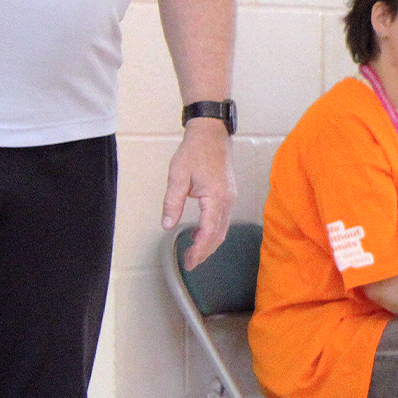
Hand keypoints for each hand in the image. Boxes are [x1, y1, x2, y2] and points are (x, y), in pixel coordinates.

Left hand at [163, 119, 235, 269]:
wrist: (212, 134)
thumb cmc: (194, 152)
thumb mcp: (177, 177)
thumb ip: (172, 203)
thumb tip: (167, 225)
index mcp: (216, 198)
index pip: (208, 232)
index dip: (198, 250)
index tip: (188, 262)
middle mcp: (227, 202)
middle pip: (218, 235)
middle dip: (205, 252)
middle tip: (190, 263)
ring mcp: (231, 199)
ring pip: (223, 229)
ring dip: (209, 243)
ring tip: (194, 252)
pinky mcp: (229, 195)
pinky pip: (223, 220)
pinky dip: (213, 232)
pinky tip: (200, 234)